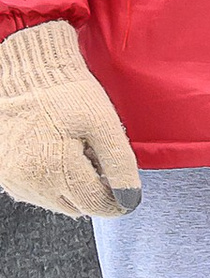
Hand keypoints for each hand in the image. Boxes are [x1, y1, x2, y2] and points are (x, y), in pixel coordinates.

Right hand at [0, 21, 139, 219]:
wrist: (27, 71)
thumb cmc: (66, 93)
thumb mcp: (104, 124)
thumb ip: (119, 165)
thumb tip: (129, 199)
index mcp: (57, 171)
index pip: (97, 205)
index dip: (117, 199)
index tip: (124, 187)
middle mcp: (31, 181)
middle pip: (77, 206)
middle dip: (93, 189)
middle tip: (96, 157)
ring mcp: (14, 178)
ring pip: (56, 201)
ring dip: (71, 186)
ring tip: (74, 150)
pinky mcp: (4, 172)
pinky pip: (35, 190)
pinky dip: (50, 179)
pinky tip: (55, 152)